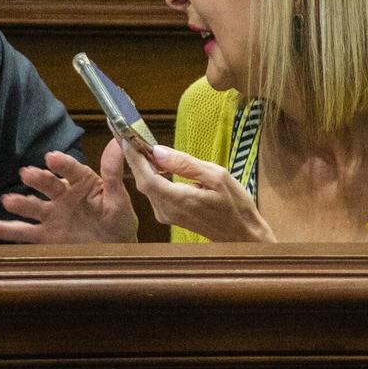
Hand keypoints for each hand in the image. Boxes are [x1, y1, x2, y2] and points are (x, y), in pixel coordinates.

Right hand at [0, 143, 138, 243]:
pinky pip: (20, 233)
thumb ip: (114, 173)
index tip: (52, 158)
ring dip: (19, 203)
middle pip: (48, 185)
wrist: (115, 253)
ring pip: (32, 207)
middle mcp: (63, 196)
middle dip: (37, 179)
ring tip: (7, 200)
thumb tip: (117, 142)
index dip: (62, 164)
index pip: (72, 170)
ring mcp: (51, 216)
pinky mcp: (43, 236)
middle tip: (27, 174)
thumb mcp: (120, 198)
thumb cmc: (119, 222)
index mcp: (83, 183)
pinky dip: (0, 230)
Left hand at [124, 142, 275, 242]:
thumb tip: (158, 151)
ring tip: (140, 142)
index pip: (146, 176)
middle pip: (142, 180)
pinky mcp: (169, 215)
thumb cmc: (235, 206)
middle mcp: (167, 210)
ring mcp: (167, 214)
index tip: (125, 135)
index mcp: (178, 200)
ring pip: (147, 186)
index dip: (133, 156)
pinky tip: (155, 161)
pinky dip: (152, 174)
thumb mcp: (217, 177)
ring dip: (142, 164)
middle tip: (130, 132)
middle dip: (134, 156)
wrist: (242, 235)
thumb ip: (186, 164)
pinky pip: (155, 191)